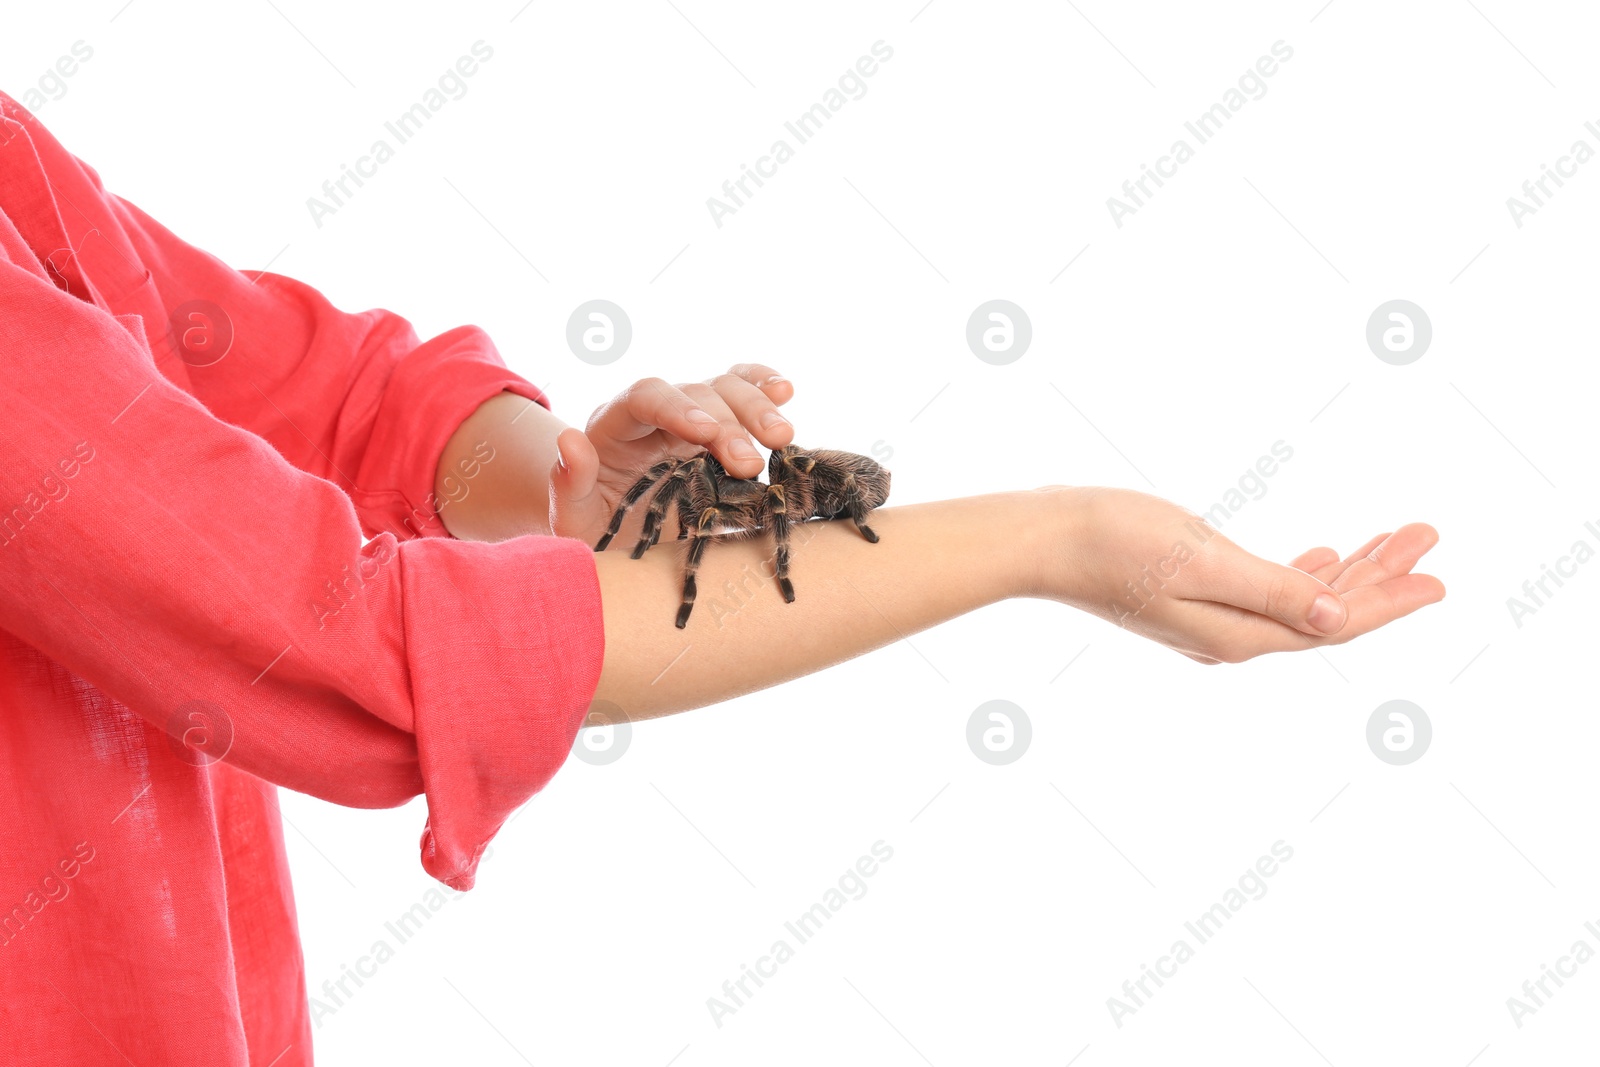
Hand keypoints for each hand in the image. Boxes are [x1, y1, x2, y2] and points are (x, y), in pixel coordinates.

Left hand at [548, 365, 794, 544]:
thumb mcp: (572, 519)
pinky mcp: (719, 426)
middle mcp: (655, 412)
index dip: (676, 408)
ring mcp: (690, 415)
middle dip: (727, 423)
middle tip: (751, 465)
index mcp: (614, 425)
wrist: (615, 534)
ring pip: (725, 387)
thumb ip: (569, 483)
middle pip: (695, 392)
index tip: (706, 433)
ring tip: (782, 439)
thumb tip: (570, 441)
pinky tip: (786, 393)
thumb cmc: (593, 528)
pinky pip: (742, 390)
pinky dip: (764, 386)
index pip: (645, 397)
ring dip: (756, 407)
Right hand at [1036, 487, 1444, 662]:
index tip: (1440, 576)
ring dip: (1348, 572)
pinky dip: (1304, 573)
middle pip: (1325, 613)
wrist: (1044, 541)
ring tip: (1390, 542)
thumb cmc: (1115, 541)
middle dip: (1381, 578)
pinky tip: (1322, 556)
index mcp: (1239, 632)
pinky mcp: (1191, 597)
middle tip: (1426, 538)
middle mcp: (1230, 636)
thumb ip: (1273, 590)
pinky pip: (1269, 591)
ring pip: (1300, 600)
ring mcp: (1209, 619)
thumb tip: (1339, 618)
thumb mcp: (1205, 560)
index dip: (1392, 600)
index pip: (1336, 623)